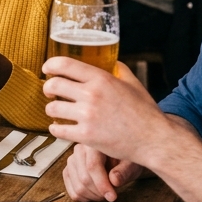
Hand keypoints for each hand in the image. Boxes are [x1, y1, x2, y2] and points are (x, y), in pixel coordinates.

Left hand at [42, 58, 169, 168]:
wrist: (154, 140)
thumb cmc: (146, 112)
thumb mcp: (134, 84)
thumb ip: (120, 70)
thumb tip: (111, 61)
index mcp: (101, 79)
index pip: (63, 64)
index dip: (50, 65)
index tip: (47, 69)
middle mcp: (91, 95)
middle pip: (53, 85)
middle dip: (47, 88)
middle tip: (50, 93)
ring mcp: (87, 116)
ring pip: (52, 109)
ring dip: (51, 110)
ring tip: (57, 113)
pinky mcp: (85, 136)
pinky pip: (58, 130)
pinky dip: (55, 129)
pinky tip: (60, 128)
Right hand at [61, 143, 145, 201]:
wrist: (119, 160)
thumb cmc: (126, 160)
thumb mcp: (131, 164)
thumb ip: (124, 171)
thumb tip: (114, 180)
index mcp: (94, 143)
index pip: (92, 165)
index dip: (102, 184)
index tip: (112, 197)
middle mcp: (79, 150)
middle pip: (84, 178)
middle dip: (99, 192)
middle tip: (111, 195)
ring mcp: (71, 161)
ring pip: (78, 187)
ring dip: (93, 196)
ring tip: (104, 194)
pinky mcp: (68, 172)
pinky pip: (72, 191)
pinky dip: (85, 198)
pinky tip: (95, 195)